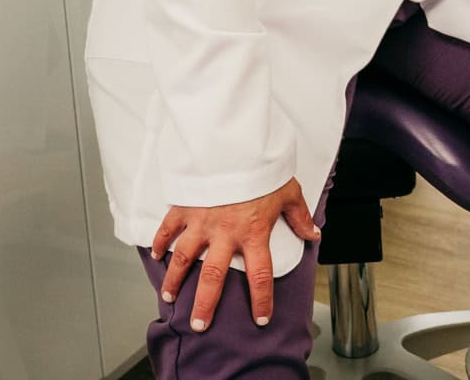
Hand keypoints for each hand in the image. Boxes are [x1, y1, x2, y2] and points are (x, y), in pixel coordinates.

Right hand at [150, 177, 319, 330]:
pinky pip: (168, 229)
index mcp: (253, 232)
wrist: (236, 145)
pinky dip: (160, 243)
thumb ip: (299, 217)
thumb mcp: (288, 192)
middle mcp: (225, 233)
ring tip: (169, 299)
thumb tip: (313, 234)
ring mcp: (201, 222)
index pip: (260, 275)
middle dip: (205, 304)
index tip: (261, 318)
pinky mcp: (185, 208)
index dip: (261, 300)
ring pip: (183, 259)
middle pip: (213, 277)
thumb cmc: (264, 168)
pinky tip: (156, 257)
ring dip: (175, 281)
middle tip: (199, 325)